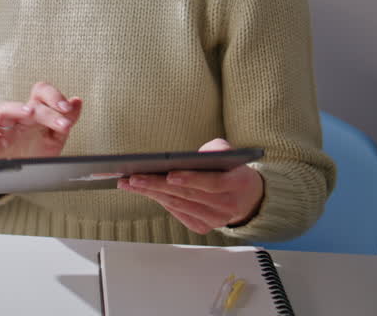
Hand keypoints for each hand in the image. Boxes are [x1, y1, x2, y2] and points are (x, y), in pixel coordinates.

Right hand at [0, 82, 82, 161]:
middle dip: (48, 109)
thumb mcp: (55, 139)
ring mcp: (4, 127)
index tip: (68, 108)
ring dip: (19, 109)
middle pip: (31, 102)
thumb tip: (77, 101)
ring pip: (8, 110)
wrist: (16, 179)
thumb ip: (67, 120)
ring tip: (31, 113)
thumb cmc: (33, 155)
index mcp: (36, 114)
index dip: (55, 97)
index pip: (43, 94)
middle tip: (64, 121)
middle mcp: (20, 117)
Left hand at [117, 138, 264, 234]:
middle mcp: (227, 206)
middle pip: (188, 195)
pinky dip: (160, 201)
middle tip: (133, 178)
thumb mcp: (230, 154)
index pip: (212, 183)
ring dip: (151, 194)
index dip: (190, 179)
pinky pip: (177, 213)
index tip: (169, 174)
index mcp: (237, 185)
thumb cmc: (232, 171)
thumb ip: (217, 149)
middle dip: (157, 186)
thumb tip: (198, 155)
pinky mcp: (203, 227)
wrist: (247, 199)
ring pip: (179, 205)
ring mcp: (215, 220)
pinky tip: (144, 191)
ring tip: (129, 183)